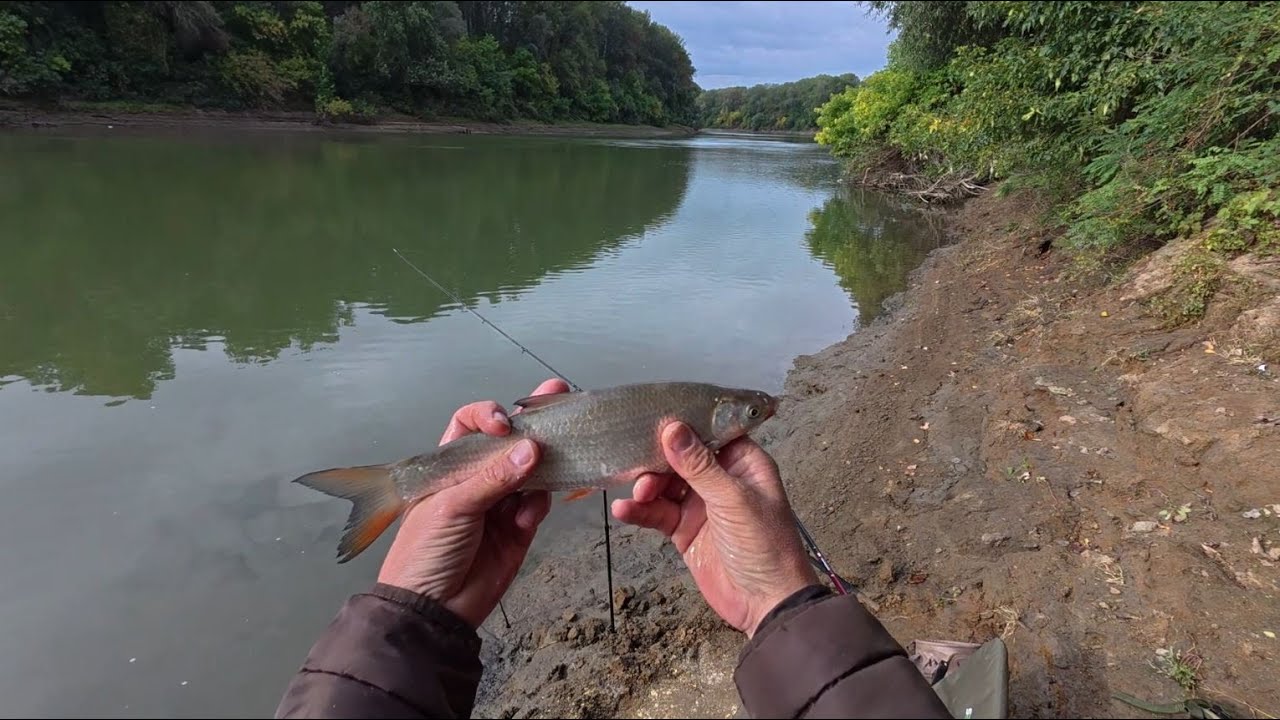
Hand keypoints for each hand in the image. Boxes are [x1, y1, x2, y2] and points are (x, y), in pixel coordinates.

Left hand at [377, 378, 570, 627]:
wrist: (433, 609)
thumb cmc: (425, 551)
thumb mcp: (452, 507)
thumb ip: (494, 478)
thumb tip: (532, 449)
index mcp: (449, 465)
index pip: (470, 425)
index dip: (488, 416)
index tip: (505, 424)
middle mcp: (477, 478)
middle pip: (509, 442)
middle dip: (533, 421)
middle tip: (561, 393)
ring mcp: (500, 502)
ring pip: (531, 470)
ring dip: (541, 467)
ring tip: (555, 463)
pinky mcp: (519, 528)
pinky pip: (537, 503)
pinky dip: (537, 505)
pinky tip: (526, 518)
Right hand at [611, 422, 818, 636]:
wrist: (765, 603)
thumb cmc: (764, 544)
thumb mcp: (733, 500)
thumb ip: (699, 465)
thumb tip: (672, 428)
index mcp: (742, 463)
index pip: (709, 432)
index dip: (684, 426)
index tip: (655, 419)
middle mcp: (720, 479)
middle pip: (680, 458)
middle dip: (658, 460)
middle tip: (642, 468)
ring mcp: (700, 505)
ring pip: (665, 484)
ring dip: (647, 486)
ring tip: (638, 494)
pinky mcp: (683, 530)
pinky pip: (657, 514)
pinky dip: (640, 511)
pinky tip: (624, 510)